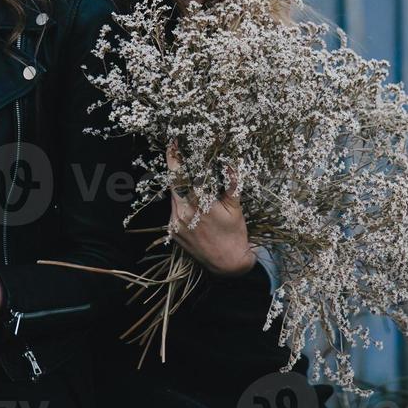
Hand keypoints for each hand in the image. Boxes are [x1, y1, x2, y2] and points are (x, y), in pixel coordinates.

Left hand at [165, 140, 255, 277]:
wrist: (227, 264)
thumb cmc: (234, 234)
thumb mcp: (236, 207)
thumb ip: (232, 183)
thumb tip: (230, 160)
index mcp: (200, 205)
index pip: (183, 175)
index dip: (177, 158)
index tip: (174, 142)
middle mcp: (183, 213)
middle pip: (173, 182)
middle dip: (174, 166)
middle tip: (175, 149)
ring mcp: (175, 223)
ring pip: (173, 195)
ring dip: (179, 184)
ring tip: (188, 174)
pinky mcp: (172, 231)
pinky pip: (174, 209)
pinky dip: (180, 200)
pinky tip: (190, 199)